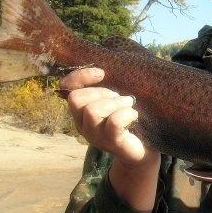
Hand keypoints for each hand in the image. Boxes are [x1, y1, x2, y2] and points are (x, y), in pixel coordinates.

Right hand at [60, 67, 160, 212]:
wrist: (144, 150)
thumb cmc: (129, 120)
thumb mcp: (115, 99)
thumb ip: (107, 85)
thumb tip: (106, 62)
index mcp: (81, 112)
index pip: (67, 89)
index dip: (80, 76)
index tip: (102, 73)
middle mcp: (83, 125)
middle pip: (77, 99)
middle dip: (101, 92)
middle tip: (120, 99)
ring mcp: (96, 136)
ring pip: (93, 111)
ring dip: (115, 103)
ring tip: (128, 106)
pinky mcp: (113, 143)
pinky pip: (114, 122)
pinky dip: (126, 114)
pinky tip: (134, 115)